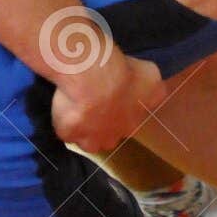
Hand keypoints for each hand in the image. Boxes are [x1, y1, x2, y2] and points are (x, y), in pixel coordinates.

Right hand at [49, 47, 166, 153]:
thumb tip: (152, 88)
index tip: (112, 97)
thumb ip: (152, 86)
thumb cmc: (127, 74)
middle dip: (103, 125)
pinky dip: (63, 120)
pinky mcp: (68, 134)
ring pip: (88, 141)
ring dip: (84, 130)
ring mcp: (90, 139)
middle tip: (95, 103)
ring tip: (77, 110)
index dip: (120, 111)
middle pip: (108, 136)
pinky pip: (65, 131)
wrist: (96, 80)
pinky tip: (64, 106)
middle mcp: (114, 136)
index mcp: (134, 122)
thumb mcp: (151, 75)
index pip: (128, 123)